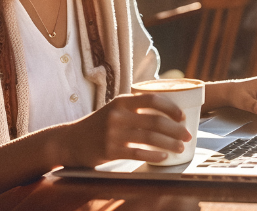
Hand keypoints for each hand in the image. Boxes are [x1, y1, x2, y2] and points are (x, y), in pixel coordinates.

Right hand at [47, 93, 192, 166]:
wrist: (69, 141)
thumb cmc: (97, 125)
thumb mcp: (114, 109)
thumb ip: (134, 108)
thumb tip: (166, 112)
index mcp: (121, 101)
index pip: (152, 99)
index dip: (171, 108)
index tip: (183, 116)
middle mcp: (118, 115)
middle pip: (155, 121)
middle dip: (176, 129)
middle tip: (187, 135)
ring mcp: (113, 134)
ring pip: (150, 138)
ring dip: (170, 143)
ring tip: (180, 147)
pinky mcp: (110, 151)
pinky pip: (138, 153)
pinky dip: (154, 155)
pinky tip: (164, 156)